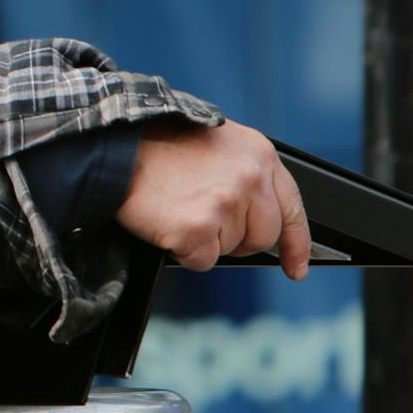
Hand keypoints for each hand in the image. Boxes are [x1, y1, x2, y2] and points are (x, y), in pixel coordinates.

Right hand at [115, 119, 311, 279]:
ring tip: (178, 207)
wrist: (115, 144)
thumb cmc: (157, 145)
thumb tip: (257, 217)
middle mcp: (250, 179)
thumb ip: (245, 175)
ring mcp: (226, 204)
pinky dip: (182, 251)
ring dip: (204, 240)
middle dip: (235, 239)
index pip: (292, 208)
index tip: (296, 268)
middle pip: (262, 237)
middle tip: (202, 220)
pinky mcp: (198, 229)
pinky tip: (168, 222)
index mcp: (258, 155)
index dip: (296, 244)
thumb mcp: (217, 145)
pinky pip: (202, 261)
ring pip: (230, 250)